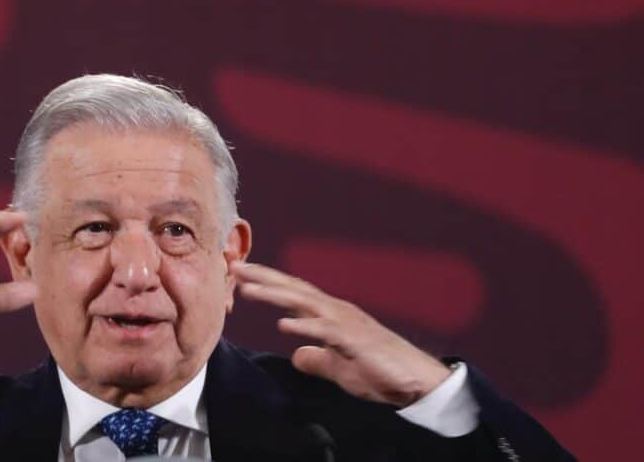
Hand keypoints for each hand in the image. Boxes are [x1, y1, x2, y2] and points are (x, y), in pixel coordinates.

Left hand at [233, 261, 449, 406]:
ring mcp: (345, 323)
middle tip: (233, 266)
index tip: (239, 274)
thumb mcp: (338, 367)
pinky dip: (304, 327)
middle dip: (263, 277)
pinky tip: (283, 325)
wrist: (415, 382)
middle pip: (293, 288)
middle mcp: (335, 311)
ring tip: (247, 289)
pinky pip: (325, 332)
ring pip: (304, 302)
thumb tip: (296, 355)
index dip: (265, 282)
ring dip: (275, 294)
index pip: (292, 293)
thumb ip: (316, 358)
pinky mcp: (355, 341)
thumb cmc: (378, 370)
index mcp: (329, 315)